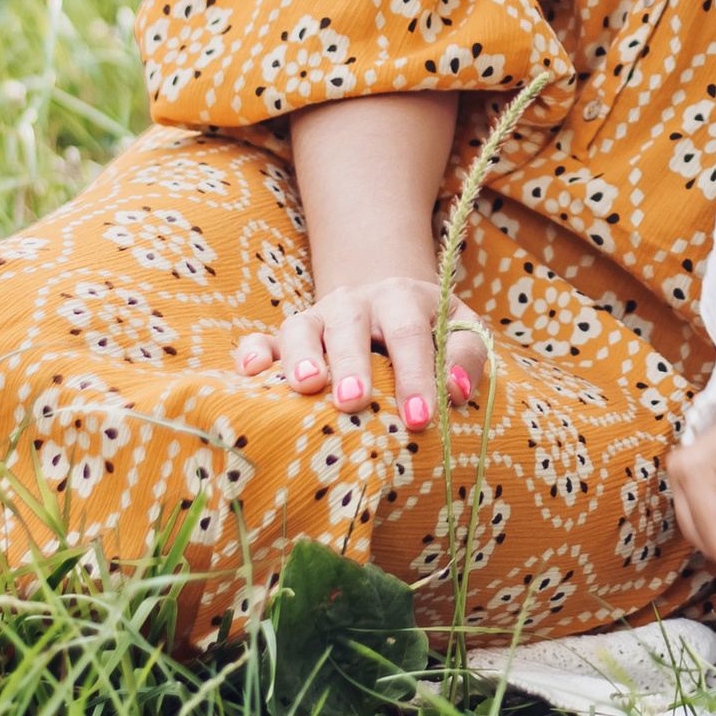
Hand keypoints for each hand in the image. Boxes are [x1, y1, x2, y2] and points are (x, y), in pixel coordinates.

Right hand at [233, 276, 490, 437]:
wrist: (387, 300)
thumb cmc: (429, 328)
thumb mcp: (460, 328)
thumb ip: (465, 356)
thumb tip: (456, 391)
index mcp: (400, 297)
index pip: (409, 334)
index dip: (415, 375)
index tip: (420, 418)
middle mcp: (354, 302)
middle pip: (348, 324)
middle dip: (351, 364)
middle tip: (355, 401)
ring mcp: (317, 317)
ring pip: (300, 327)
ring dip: (301, 356)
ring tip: (307, 387)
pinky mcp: (286, 336)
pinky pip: (262, 338)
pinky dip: (252, 352)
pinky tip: (250, 373)